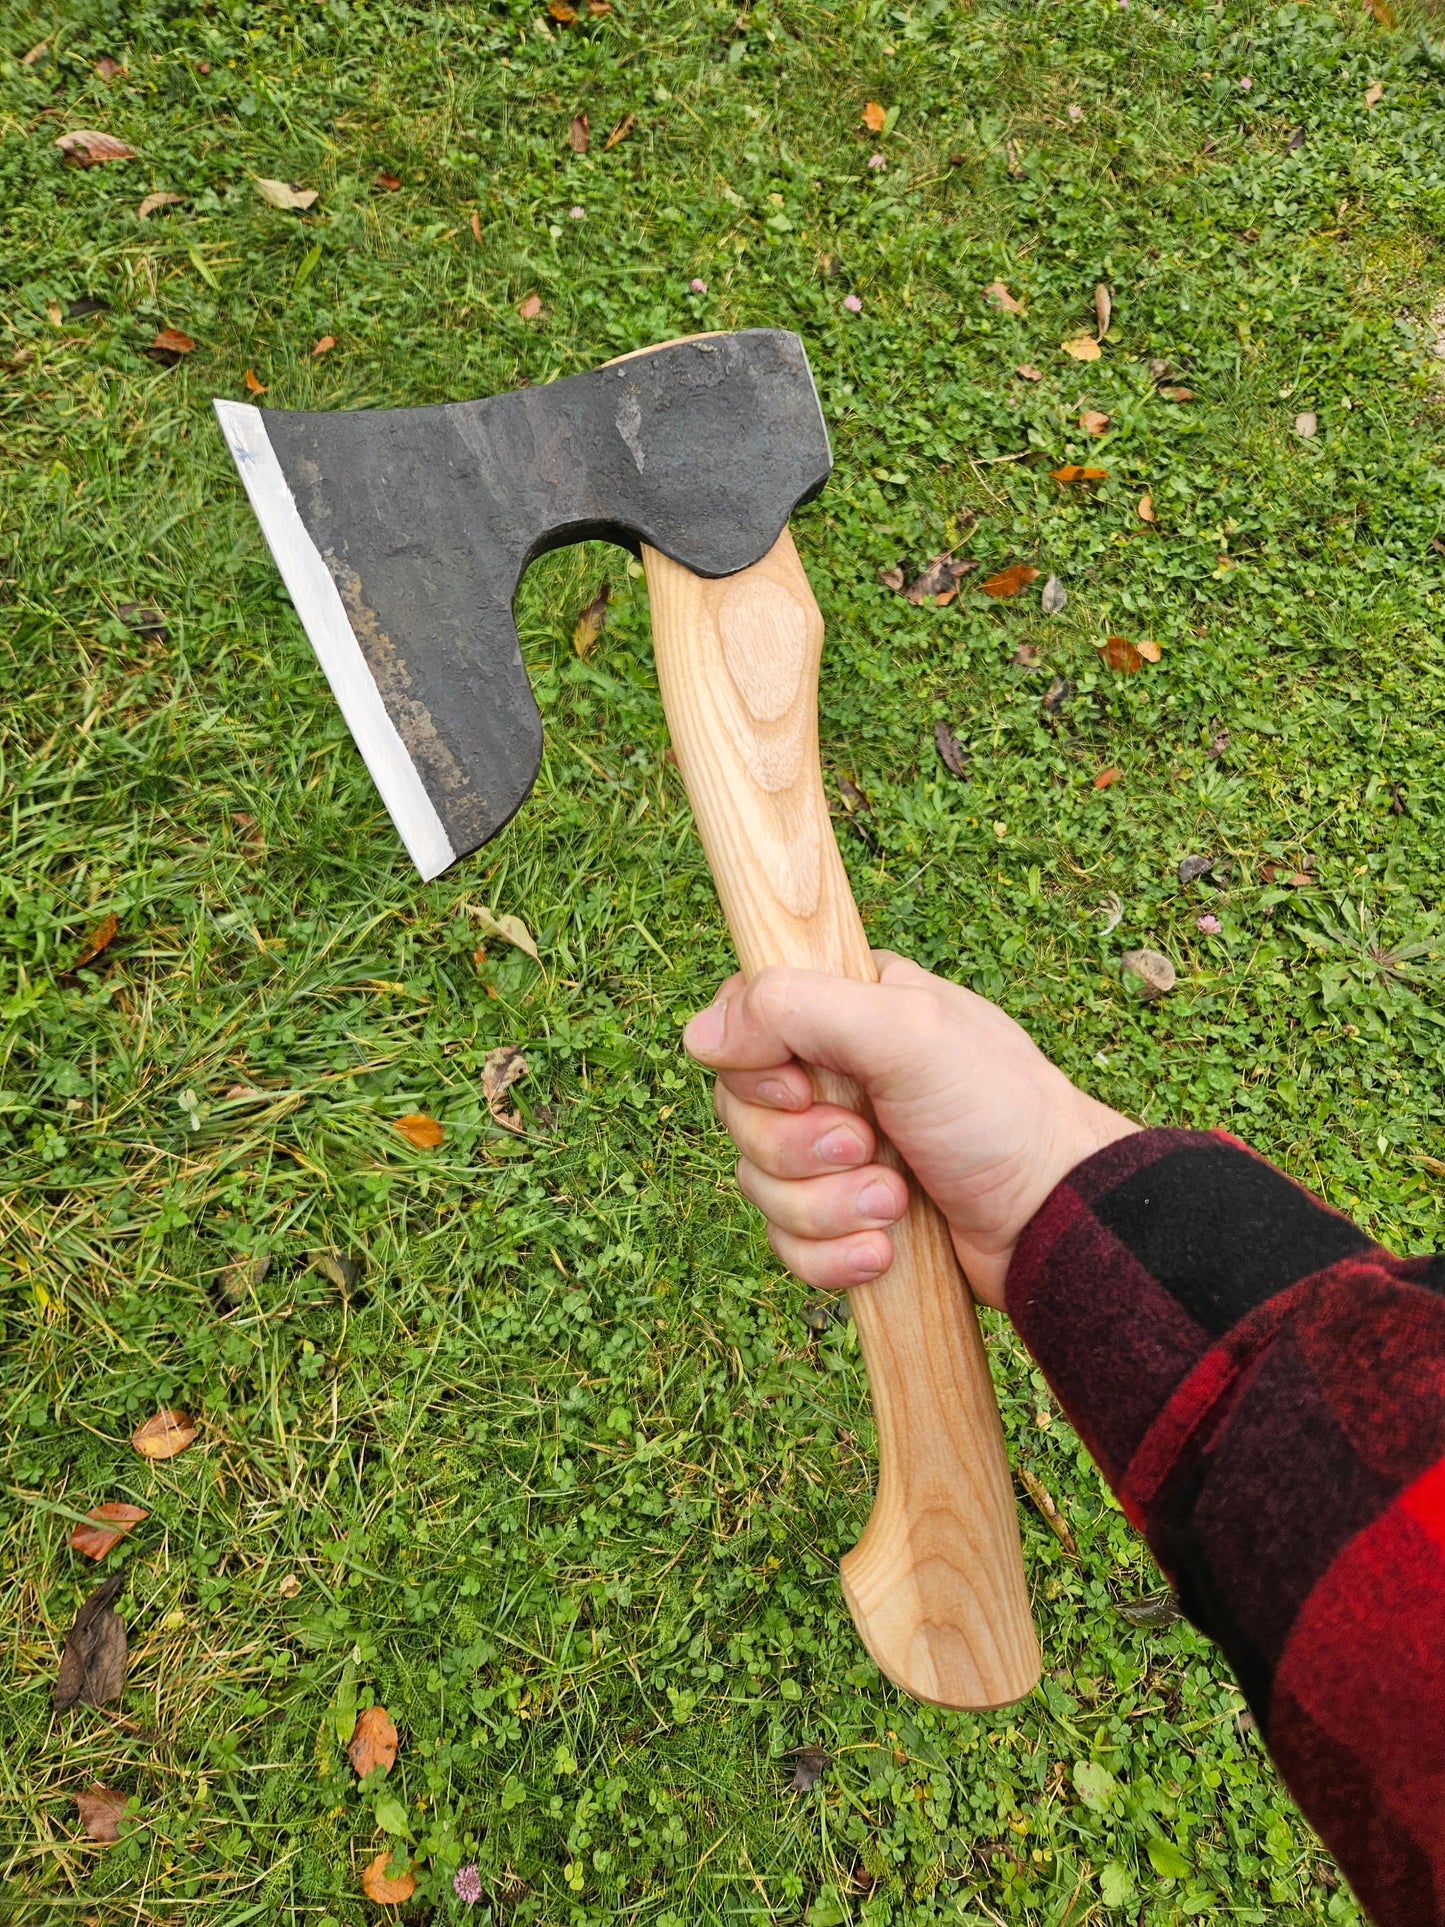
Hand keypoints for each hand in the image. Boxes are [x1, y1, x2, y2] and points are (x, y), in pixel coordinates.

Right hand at [682, 953, 1137, 1310]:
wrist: (1057, 1222)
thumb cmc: (1000, 1113)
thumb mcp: (906, 1033)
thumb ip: (799, 1010)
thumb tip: (700, 1035)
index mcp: (849, 1009)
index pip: (743, 1021)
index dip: (755, 1066)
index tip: (799, 1087)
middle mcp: (837, 1074)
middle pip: (740, 1112)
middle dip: (801, 1150)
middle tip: (869, 1147)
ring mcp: (841, 1151)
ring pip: (759, 1183)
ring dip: (827, 1207)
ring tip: (895, 1203)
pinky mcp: (847, 1219)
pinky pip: (788, 1244)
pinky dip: (833, 1255)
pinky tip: (886, 1249)